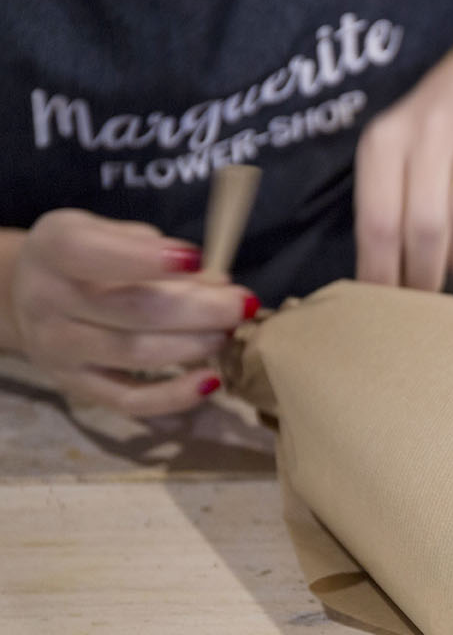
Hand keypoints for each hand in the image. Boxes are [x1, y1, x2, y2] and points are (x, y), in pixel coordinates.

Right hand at [7, 209, 257, 415]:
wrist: (27, 297)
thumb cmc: (86, 260)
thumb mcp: (107, 234)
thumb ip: (155, 250)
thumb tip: (218, 284)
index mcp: (54, 249)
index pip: (93, 253)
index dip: (146, 258)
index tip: (197, 258)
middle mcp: (48, 301)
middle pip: (132, 310)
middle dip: (199, 309)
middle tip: (242, 305)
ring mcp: (60, 349)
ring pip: (135, 354)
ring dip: (194, 345)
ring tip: (228, 332)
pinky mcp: (77, 387)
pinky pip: (129, 400)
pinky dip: (175, 396)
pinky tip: (211, 381)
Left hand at [353, 51, 452, 290]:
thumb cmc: (427, 141)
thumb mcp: (392, 162)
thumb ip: (386, 214)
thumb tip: (382, 287)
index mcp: (386, 141)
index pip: (379, 221)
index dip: (384, 273)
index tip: (388, 302)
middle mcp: (432, 131)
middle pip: (427, 224)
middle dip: (427, 274)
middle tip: (428, 292)